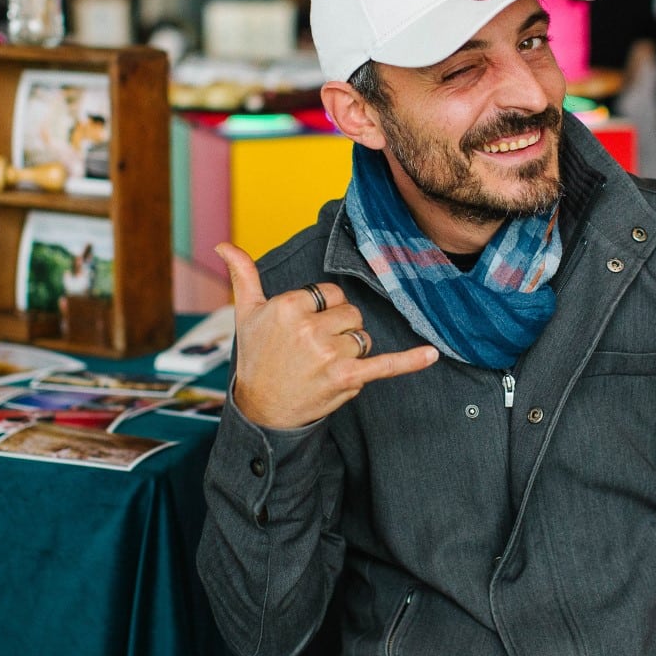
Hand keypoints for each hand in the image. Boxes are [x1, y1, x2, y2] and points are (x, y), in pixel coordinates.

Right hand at [215, 243, 437, 429]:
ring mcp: (329, 354)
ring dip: (352, 350)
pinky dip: (410, 361)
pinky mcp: (347, 378)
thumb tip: (223, 244)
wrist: (262, 410)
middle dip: (339, 329)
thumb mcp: (246, 313)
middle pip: (351, 313)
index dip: (323, 310)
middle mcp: (309, 328)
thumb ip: (243, 275)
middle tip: (314, 350)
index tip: (305, 329)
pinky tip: (432, 354)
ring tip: (324, 366)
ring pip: (363, 337)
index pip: (331, 293)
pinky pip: (386, 364)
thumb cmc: (257, 358)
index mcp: (288, 306)